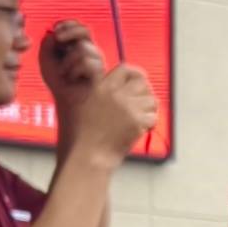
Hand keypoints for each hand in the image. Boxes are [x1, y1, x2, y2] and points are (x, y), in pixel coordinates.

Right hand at [43, 23, 160, 167]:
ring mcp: (127, 107)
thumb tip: (108, 87)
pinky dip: (150, 123)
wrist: (85, 157)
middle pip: (142, 82)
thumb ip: (91, 91)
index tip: (135, 83)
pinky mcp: (136, 122)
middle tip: (141, 103)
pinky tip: (142, 129)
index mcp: (99, 85)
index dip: (133, 75)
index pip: (125, 69)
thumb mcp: (74, 104)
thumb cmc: (77, 136)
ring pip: (151, 99)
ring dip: (148, 108)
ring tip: (141, 117)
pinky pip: (153, 116)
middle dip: (144, 91)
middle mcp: (114, 93)